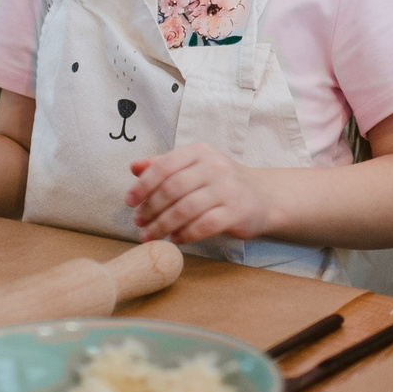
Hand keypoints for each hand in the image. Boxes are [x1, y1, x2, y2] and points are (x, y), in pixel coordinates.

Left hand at [128, 145, 276, 242]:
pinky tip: (175, 240)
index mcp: (200, 152)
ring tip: (150, 235)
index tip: (129, 202)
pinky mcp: (237, 212)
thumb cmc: (220, 182)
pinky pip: (204, 225)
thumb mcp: (194, 167)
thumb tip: (134, 167)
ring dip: (163, 225)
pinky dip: (185, 235)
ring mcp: (227, 189)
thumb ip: (164, 165)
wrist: (262, 197)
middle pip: (172, 188)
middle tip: (139, 222)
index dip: (143, 185)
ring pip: (186, 209)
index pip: (164, 166)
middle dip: (151, 208)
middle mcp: (214, 166)